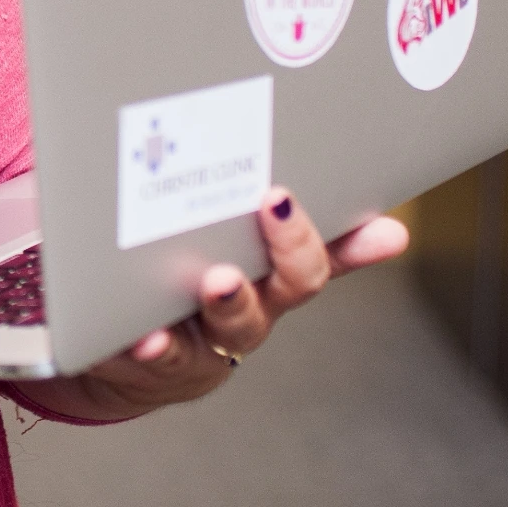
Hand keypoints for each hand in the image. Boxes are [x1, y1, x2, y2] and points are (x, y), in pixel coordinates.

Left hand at [21, 194, 409, 425]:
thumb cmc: (176, 275)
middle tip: (277, 206)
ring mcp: (212, 336)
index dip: (358, 241)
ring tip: (219, 278)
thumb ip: (242, 204)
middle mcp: (254, 304)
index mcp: (272, 269)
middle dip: (291, 247)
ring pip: (236, 320)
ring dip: (232, 297)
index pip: (328, 248)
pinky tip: (148, 335)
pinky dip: (159, 346)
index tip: (383, 227)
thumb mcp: (214, 239)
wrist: (124, 351)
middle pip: (294, 281)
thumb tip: (271, 144)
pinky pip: (165, 357)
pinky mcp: (163, 362)